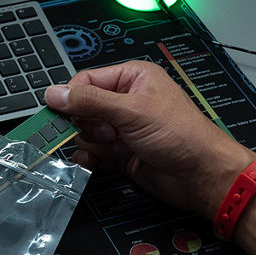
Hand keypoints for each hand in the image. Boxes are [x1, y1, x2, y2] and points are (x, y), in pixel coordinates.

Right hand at [44, 60, 251, 219]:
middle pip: (85, 108)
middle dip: (78, 122)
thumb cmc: (180, 134)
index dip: (71, 96)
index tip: (53, 112)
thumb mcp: (131, 111)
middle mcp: (127, 102)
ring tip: (94, 147)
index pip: (89, 81)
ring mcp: (125, 130)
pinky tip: (88, 161)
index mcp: (133, 79)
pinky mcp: (124, 155)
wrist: (202, 175)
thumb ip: (90, 102)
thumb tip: (55, 93)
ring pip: (88, 133)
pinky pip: (97, 154)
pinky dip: (90, 158)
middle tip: (68, 133)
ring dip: (85, 142)